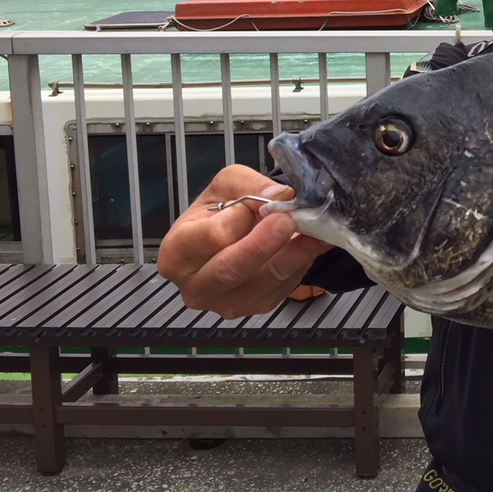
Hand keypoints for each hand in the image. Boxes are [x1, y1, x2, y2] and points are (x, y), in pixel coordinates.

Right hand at [156, 164, 333, 317]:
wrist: (233, 234)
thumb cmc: (220, 211)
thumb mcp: (227, 185)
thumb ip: (249, 185)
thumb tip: (279, 195)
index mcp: (177, 253)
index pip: (209, 237)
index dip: (237, 217)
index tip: (257, 203)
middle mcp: (196, 286)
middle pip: (231, 269)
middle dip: (263, 244)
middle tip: (289, 220)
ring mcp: (227, 303)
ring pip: (265, 280)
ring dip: (295, 252)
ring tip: (315, 229)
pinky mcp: (259, 306)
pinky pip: (285, 285)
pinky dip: (303, 261)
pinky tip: (315, 241)